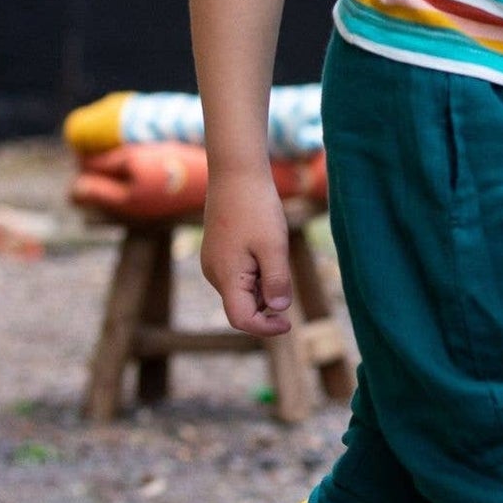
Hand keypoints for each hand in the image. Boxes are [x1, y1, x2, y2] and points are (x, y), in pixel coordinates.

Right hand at [200, 167, 295, 337]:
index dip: (266, 328)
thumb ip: (276, 281)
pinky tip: (265, 247)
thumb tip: (278, 311)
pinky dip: (256, 272)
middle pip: (242, 307)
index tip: (289, 323)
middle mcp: (214, 274)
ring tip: (274, 250)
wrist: (236, 173)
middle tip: (283, 268)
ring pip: (242, 291)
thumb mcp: (274, 246)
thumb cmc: (256, 208)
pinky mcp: (218, 253)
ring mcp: (214, 263)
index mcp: (226, 276)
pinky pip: (238, 276)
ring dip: (263, 285)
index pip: (241, 320)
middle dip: (267, 301)